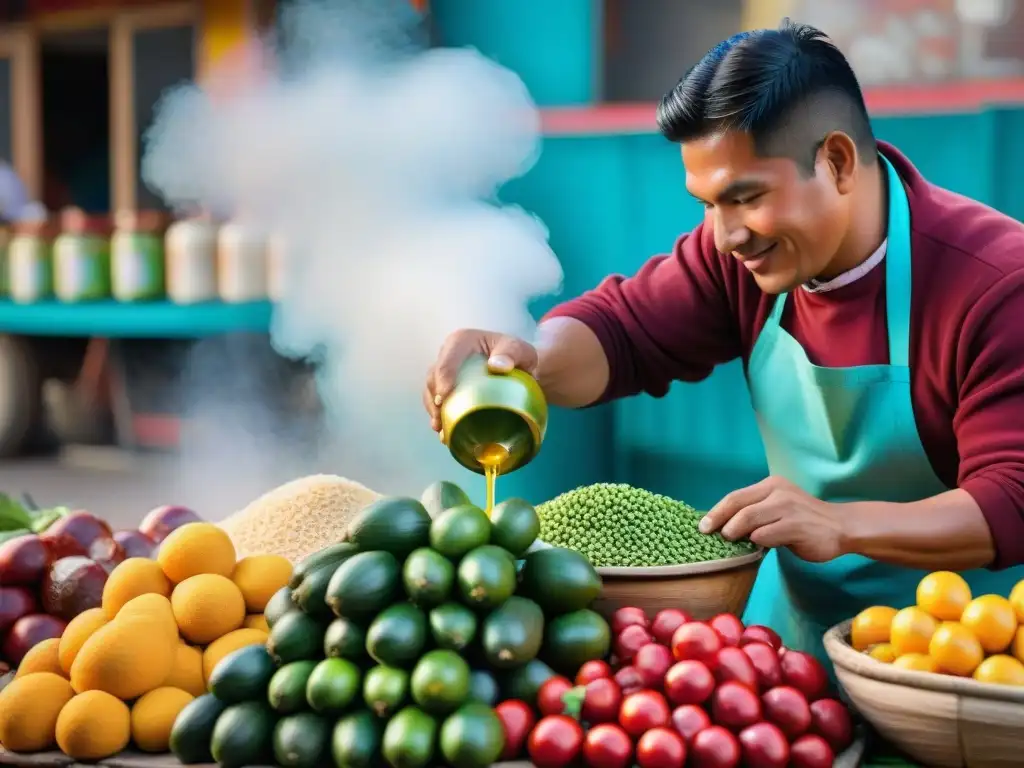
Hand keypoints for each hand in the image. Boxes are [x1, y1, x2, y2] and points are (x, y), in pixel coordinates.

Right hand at [424, 329, 537, 432]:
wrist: (520, 368)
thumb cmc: (519, 357)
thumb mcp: (521, 350)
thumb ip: (511, 353)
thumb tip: (496, 366)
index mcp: (462, 341)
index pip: (447, 360)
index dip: (442, 379)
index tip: (444, 398)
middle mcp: (449, 354)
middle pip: (433, 376)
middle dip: (433, 398)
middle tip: (440, 418)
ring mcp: (447, 372)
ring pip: (430, 390)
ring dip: (432, 410)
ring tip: (440, 429)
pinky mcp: (447, 387)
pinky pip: (436, 401)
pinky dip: (439, 416)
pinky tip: (444, 432)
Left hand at [700, 476, 846, 562]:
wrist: (841, 527)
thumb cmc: (804, 521)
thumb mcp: (778, 508)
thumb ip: (756, 512)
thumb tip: (723, 526)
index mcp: (771, 485)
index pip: (735, 496)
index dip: (716, 511)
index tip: (702, 526)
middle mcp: (778, 492)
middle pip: (738, 505)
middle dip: (719, 521)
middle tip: (709, 535)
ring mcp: (788, 508)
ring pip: (748, 519)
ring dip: (735, 532)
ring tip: (731, 541)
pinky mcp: (796, 526)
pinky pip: (765, 535)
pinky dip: (756, 542)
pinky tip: (757, 547)